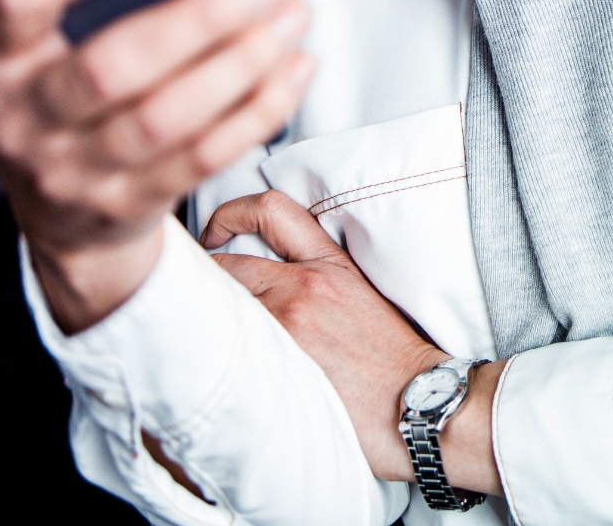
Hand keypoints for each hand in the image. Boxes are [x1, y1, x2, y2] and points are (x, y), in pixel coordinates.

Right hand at [0, 0, 314, 332]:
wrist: (61, 221)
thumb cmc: (70, 95)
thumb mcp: (54, 43)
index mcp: (0, 52)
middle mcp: (26, 115)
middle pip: (111, 67)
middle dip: (200, 18)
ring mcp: (73, 171)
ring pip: (165, 118)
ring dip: (241, 63)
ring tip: (291, 17)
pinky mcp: (128, 206)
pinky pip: (202, 157)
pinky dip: (257, 109)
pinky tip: (294, 67)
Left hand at [202, 191, 504, 495]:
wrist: (420, 404)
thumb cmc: (395, 362)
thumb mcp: (363, 298)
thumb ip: (320, 280)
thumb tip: (276, 281)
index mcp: (331, 263)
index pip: (271, 209)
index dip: (229, 213)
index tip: (214, 234)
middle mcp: (306, 283)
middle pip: (227, 261)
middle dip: (201, 277)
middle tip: (191, 298)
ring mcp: (289, 321)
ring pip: (219, 304)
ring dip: (202, 319)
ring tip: (198, 339)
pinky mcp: (279, 360)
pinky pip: (226, 346)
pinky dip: (212, 354)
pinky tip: (210, 371)